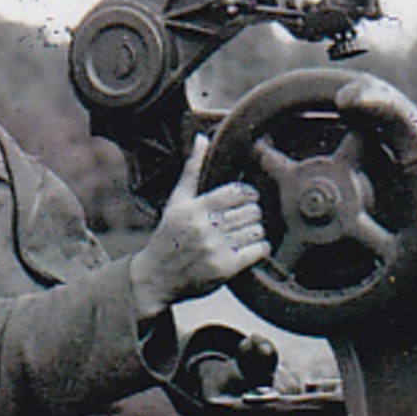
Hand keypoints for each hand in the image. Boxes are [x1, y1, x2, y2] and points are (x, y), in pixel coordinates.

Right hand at [128, 135, 270, 319]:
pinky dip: (260, 248)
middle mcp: (205, 228)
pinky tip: (250, 247)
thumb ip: (192, 170)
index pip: (237, 192)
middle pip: (251, 211)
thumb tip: (201, 138)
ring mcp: (215, 249)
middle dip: (254, 212)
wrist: (156, 277)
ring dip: (257, 230)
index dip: (248, 193)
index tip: (247, 198)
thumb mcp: (176, 202)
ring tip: (247, 232)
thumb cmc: (168, 236)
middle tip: (248, 216)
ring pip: (257, 230)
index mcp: (194, 208)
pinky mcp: (225, 269)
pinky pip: (258, 251)